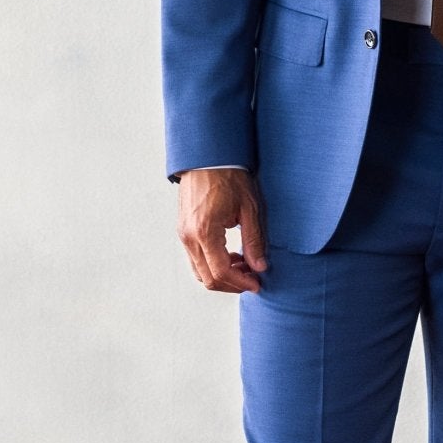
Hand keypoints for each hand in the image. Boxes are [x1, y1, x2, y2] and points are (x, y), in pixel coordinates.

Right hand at [177, 168, 269, 292]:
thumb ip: (253, 241)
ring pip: (199, 271)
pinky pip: (195, 258)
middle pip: (207, 278)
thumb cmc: (229, 177)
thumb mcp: (249, 209)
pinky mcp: (183, 230)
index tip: (256, 284)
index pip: (220, 272)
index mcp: (205, 232)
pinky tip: (231, 255)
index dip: (240, 283)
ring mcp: (183, 234)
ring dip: (221, 275)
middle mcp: (189, 236)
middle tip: (252, 278)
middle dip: (231, 284)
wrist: (208, 157)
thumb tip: (259, 267)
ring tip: (244, 265)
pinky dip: (212, 264)